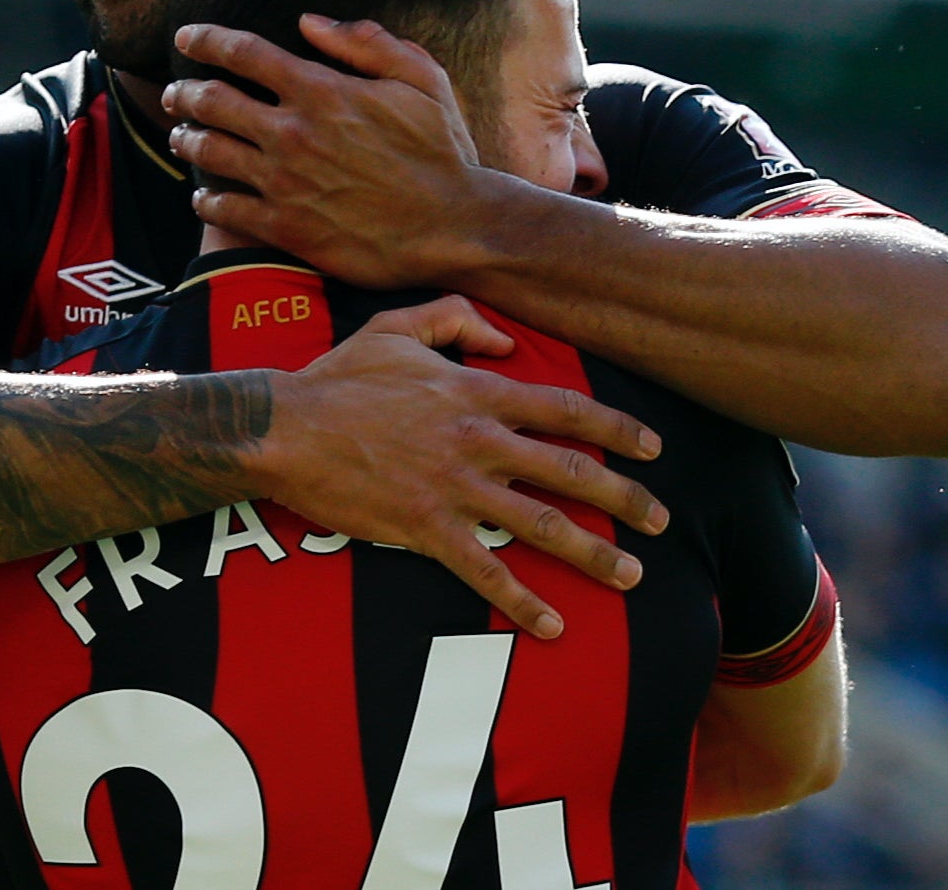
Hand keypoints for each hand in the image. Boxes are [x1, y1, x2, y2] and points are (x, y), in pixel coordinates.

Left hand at [163, 16, 483, 287]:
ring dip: (186, 139)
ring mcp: (283, 182)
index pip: (243, 52)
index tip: (186, 37)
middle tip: (176, 92)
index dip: (206, 40)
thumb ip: (366, 42)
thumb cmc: (442, 152)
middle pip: (212, 100)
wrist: (452, 227)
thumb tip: (310, 21)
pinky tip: (203, 193)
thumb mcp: (421, 79)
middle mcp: (292, 132)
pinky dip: (205, 197)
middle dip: (184, 91)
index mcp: (321, 90)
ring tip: (180, 136)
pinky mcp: (285, 227)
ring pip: (209, 151)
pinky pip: (225, 208)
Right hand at [252, 296, 667, 638]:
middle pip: (570, 470)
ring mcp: (455, 487)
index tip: (653, 448)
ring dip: (593, 553)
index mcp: (475, 391)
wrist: (286, 429)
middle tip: (661, 521)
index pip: (565, 408)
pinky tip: (554, 626)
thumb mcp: (396, 328)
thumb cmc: (338, 378)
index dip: (616, 428)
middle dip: (624, 498)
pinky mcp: (427, 529)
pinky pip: (485, 571)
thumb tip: (504, 341)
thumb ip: (455, 321)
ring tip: (630, 575)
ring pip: (542, 524)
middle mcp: (478, 439)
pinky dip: (523, 601)